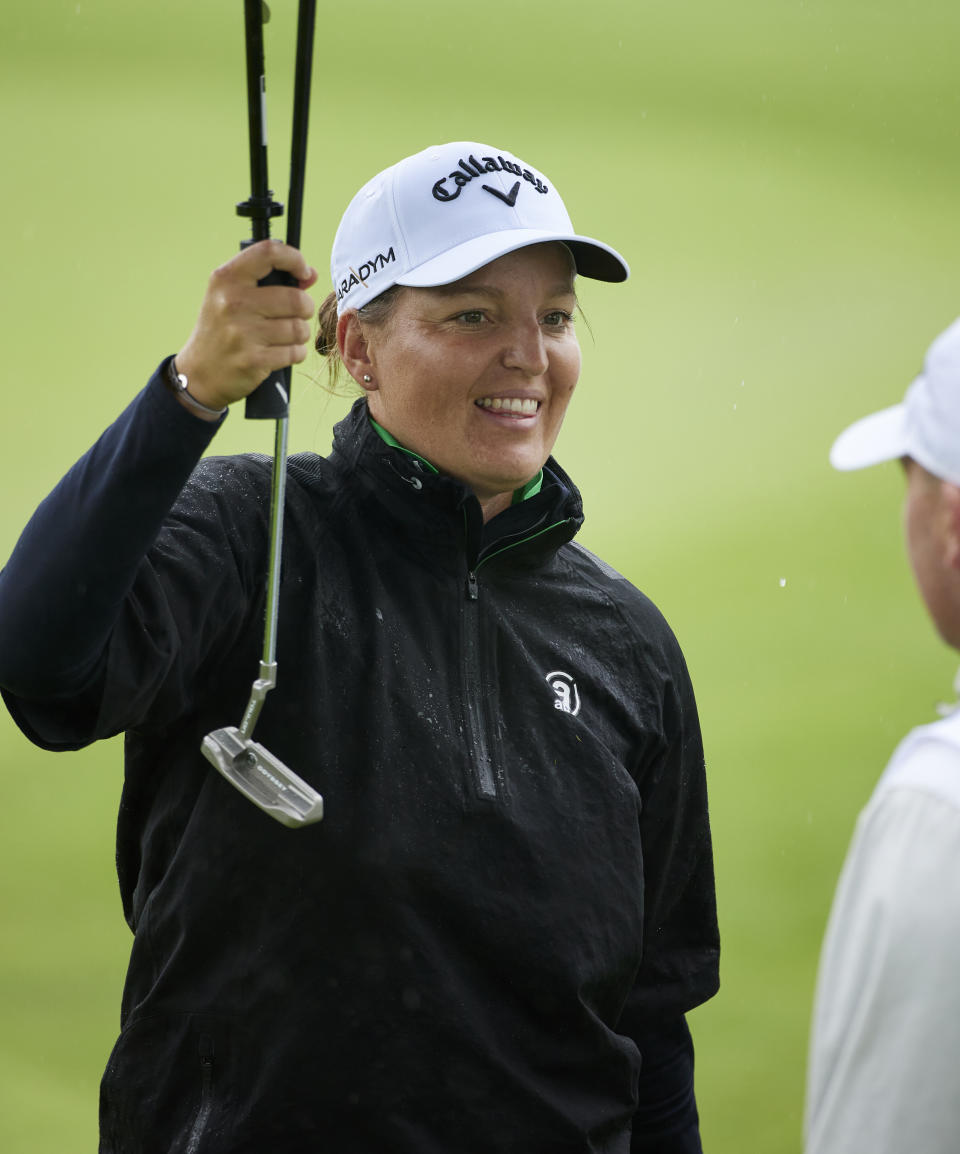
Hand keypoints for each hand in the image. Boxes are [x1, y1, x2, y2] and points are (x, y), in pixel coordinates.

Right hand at [175, 240, 319, 410]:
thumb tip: (311, 274)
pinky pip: (295, 352)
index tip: (304, 273)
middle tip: (297, 314)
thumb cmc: (222, 329)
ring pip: (299, 328)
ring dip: (300, 333)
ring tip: (286, 336)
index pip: (268, 252)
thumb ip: (270, 281)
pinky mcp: (253, 360)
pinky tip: (282, 352)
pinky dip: (296, 353)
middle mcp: (232, 302)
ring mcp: (242, 332)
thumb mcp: (232, 297)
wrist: (199, 373)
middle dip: (305, 308)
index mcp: (226, 278)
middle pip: (295, 299)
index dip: (295, 259)